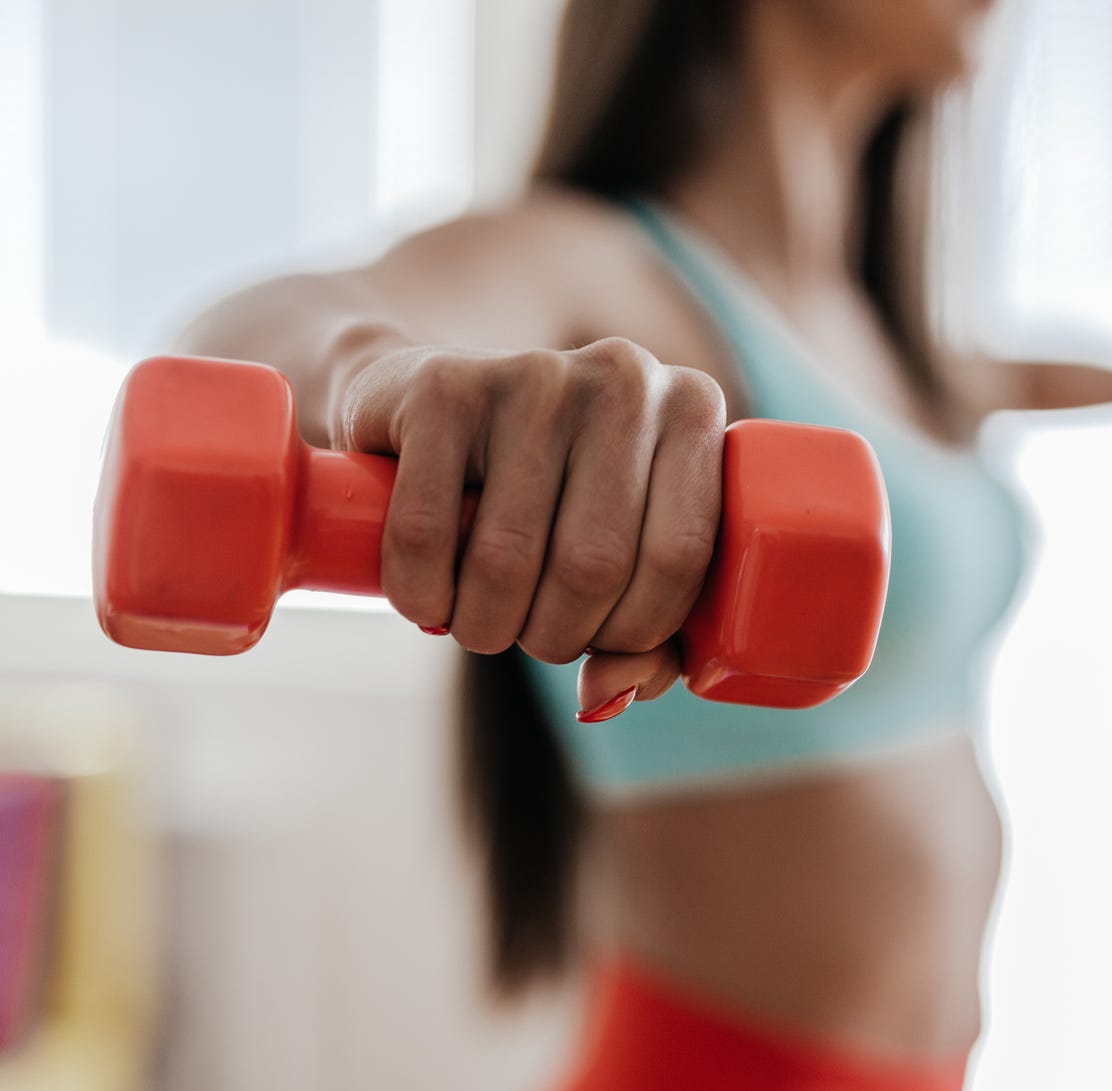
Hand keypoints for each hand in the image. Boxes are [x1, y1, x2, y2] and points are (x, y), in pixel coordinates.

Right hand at [330, 337, 726, 714]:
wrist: (429, 408)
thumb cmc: (544, 498)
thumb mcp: (615, 559)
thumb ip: (643, 641)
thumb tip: (608, 696)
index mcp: (691, 413)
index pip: (679, 558)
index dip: (631, 632)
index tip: (596, 639)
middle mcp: (624, 378)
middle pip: (593, 567)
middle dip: (551, 636)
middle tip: (524, 632)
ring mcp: (533, 374)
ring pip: (507, 559)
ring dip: (482, 626)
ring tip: (474, 617)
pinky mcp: (443, 386)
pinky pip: (427, 535)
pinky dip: (420, 596)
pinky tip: (425, 596)